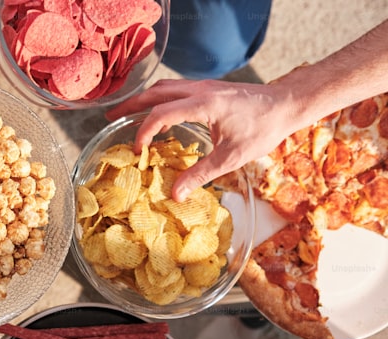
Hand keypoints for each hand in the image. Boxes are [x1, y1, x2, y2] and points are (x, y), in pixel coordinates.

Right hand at [106, 78, 297, 199]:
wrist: (286, 104)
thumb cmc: (263, 128)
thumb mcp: (232, 157)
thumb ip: (201, 174)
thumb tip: (176, 195)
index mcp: (203, 104)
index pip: (160, 113)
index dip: (144, 131)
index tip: (139, 150)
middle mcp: (199, 90)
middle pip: (154, 93)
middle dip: (129, 105)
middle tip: (110, 119)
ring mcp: (202, 86)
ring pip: (163, 87)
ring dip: (142, 100)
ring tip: (126, 114)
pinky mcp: (207, 88)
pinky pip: (174, 88)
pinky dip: (157, 98)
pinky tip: (155, 111)